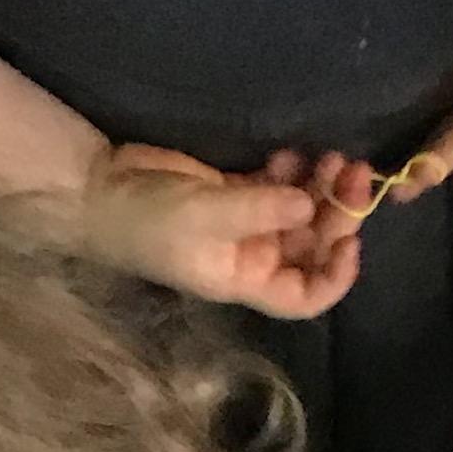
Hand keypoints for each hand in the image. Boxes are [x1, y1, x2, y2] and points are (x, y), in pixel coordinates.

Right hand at [77, 143, 355, 317]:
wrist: (100, 190)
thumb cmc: (148, 220)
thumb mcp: (205, 216)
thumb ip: (260, 209)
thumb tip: (309, 204)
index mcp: (247, 279)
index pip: (305, 296)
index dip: (336, 276)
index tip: (353, 241)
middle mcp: (253, 256)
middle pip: (312, 245)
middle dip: (337, 213)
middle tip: (351, 172)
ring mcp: (246, 223)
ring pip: (301, 213)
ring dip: (321, 189)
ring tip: (332, 157)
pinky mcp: (235, 192)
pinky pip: (279, 188)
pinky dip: (292, 173)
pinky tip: (291, 155)